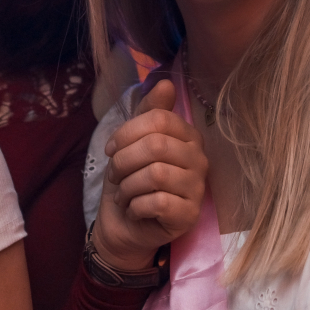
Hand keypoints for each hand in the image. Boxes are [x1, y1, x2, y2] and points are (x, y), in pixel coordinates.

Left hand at [92, 78, 206, 270]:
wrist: (126, 226)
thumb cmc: (131, 181)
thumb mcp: (132, 144)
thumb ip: (148, 114)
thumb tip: (166, 83)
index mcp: (187, 136)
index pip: (159, 119)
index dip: (127, 132)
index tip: (111, 150)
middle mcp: (199, 159)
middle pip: (155, 145)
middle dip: (123, 161)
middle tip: (115, 176)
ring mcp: (198, 188)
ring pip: (155, 174)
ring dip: (128, 186)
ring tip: (124, 195)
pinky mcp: (190, 215)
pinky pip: (158, 202)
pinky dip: (136, 207)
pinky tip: (135, 210)